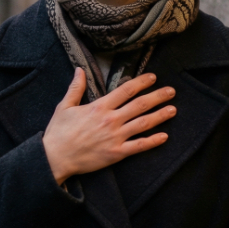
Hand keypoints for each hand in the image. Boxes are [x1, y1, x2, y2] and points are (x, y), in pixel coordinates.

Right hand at [42, 69, 175, 184]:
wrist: (55, 158)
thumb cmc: (58, 133)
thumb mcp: (64, 106)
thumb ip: (75, 88)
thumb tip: (79, 70)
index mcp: (99, 107)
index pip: (126, 90)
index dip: (141, 82)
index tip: (153, 77)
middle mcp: (111, 120)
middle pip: (140, 105)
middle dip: (157, 96)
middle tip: (171, 91)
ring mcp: (115, 137)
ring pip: (143, 124)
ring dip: (160, 115)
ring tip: (173, 109)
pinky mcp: (116, 153)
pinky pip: (139, 146)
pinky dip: (153, 141)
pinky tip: (164, 136)